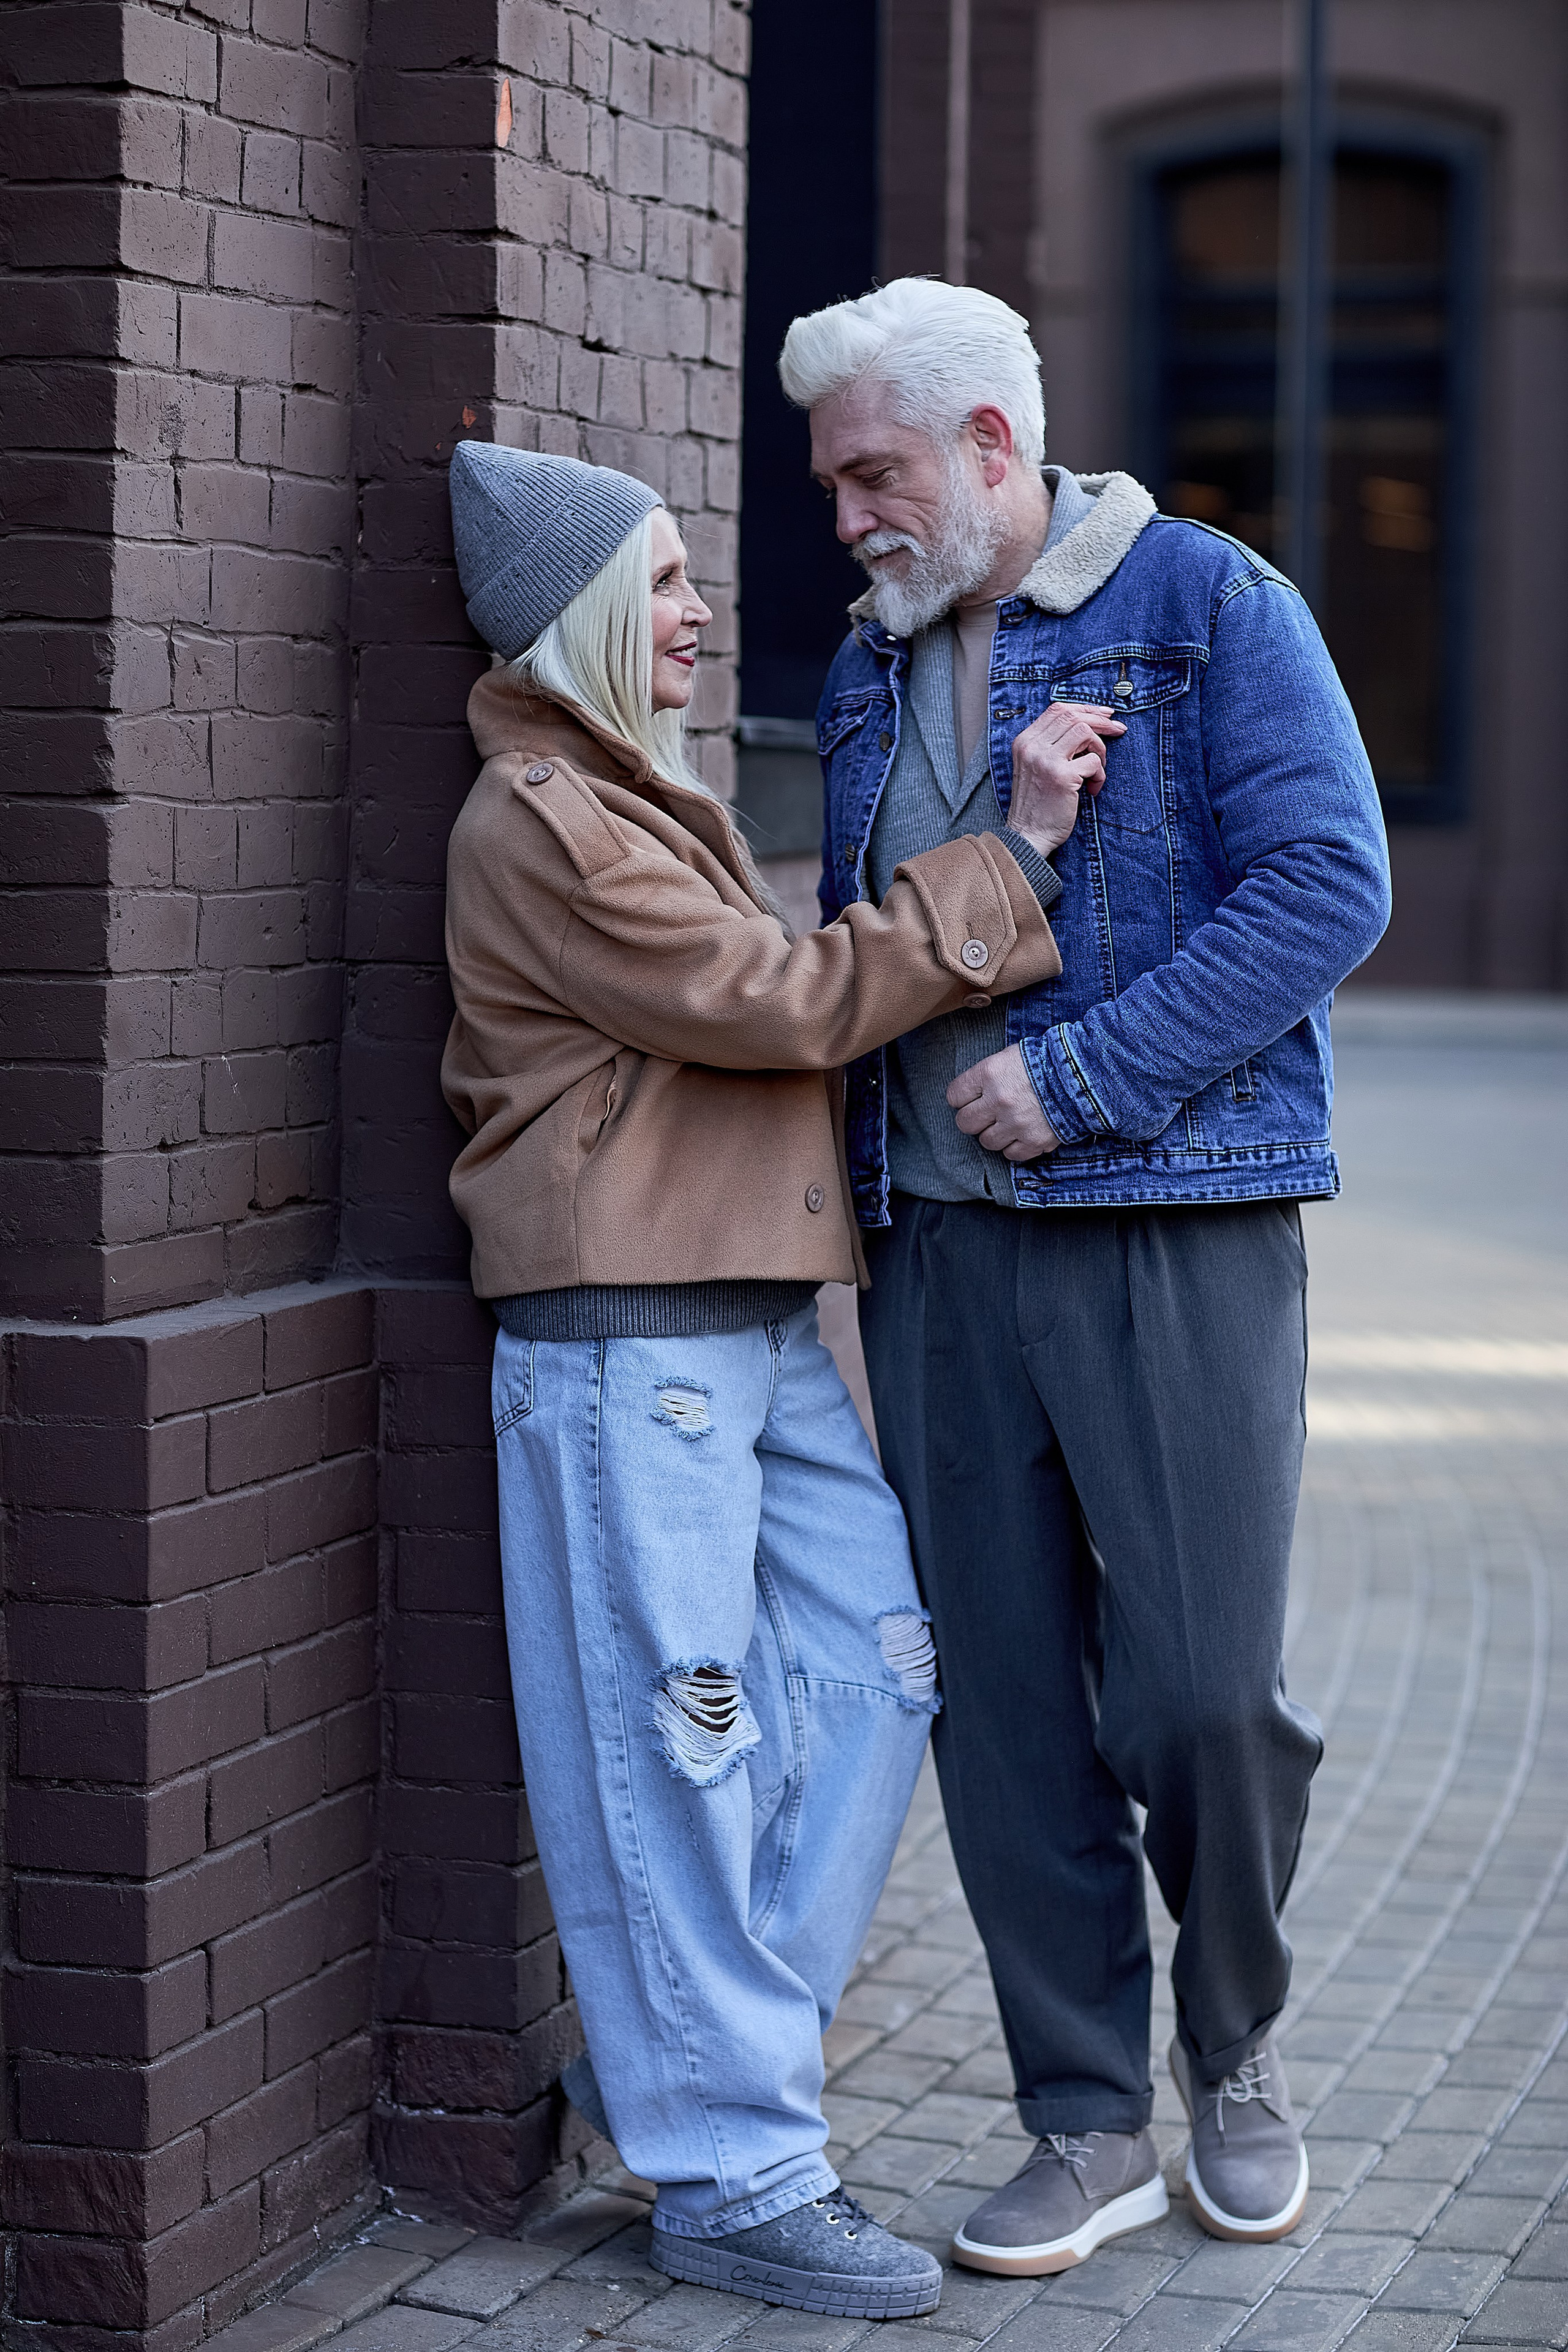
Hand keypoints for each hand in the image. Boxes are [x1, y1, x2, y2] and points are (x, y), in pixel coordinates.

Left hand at [947, 1045, 1060, 1161]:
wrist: (1084, 1073)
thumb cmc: (1047, 1060)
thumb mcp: (1011, 1055)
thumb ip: (989, 1075)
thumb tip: (974, 1092)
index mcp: (990, 1074)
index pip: (954, 1095)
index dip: (962, 1098)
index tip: (971, 1098)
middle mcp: (999, 1100)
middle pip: (965, 1123)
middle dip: (974, 1118)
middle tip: (987, 1114)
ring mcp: (1016, 1123)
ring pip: (987, 1141)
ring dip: (995, 1133)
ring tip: (1009, 1122)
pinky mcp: (1034, 1140)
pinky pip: (1011, 1154)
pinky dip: (1015, 1146)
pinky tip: (1023, 1133)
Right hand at [1008, 701, 1125, 856]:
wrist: (1028, 835)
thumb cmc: (1037, 804)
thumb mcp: (1035, 766)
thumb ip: (1052, 745)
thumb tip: (1087, 723)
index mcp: (1025, 741)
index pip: (1058, 709)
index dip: (1085, 708)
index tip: (1105, 714)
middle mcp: (1032, 747)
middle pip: (1073, 716)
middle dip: (1100, 722)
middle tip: (1118, 730)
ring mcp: (1046, 761)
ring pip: (1084, 732)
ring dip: (1099, 748)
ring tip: (1098, 768)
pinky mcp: (1062, 777)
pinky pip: (1093, 762)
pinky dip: (1100, 774)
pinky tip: (1093, 789)